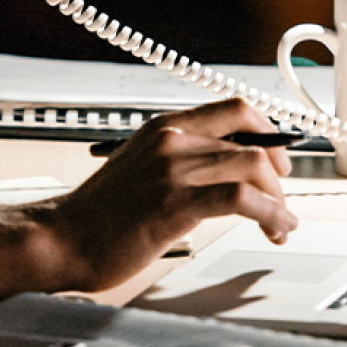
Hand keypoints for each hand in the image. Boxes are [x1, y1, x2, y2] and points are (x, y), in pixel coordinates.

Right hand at [28, 98, 296, 293]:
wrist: (64, 237)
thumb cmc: (101, 212)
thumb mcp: (141, 167)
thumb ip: (181, 160)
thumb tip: (230, 168)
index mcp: (162, 127)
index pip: (234, 109)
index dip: (270, 132)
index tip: (280, 159)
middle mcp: (170, 140)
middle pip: (252, 142)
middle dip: (280, 176)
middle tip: (282, 201)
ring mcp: (172, 169)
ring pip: (253, 167)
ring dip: (280, 200)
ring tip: (280, 224)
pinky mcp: (175, 203)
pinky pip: (242, 198)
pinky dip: (271, 214)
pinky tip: (275, 228)